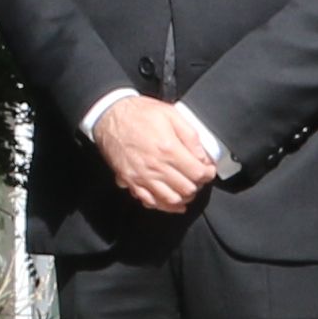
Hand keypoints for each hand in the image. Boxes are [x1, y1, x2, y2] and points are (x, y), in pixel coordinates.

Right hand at [93, 98, 219, 214]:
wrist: (109, 115)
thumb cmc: (139, 112)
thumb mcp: (170, 114)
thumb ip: (191, 136)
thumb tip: (203, 156)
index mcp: (169, 150)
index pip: (198, 173)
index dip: (208, 173)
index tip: (208, 169)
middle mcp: (156, 167)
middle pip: (187, 189)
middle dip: (197, 185)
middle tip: (197, 177)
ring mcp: (142, 176)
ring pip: (171, 200)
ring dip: (183, 197)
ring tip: (185, 189)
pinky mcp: (130, 180)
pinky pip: (149, 201)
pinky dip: (162, 205)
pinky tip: (170, 201)